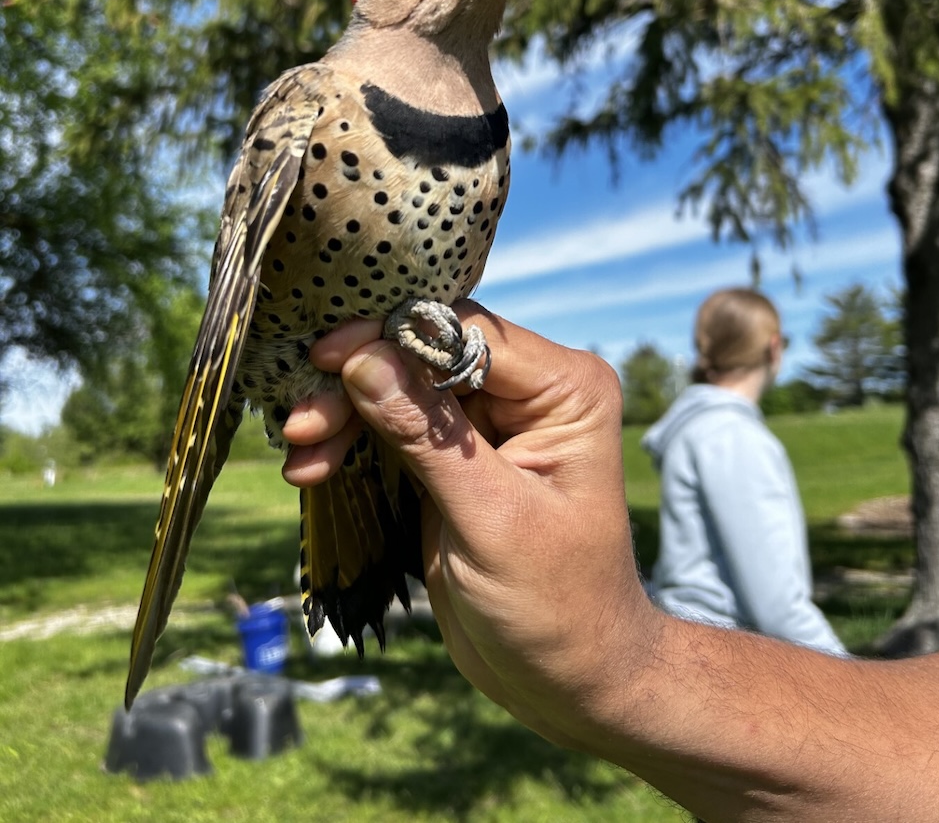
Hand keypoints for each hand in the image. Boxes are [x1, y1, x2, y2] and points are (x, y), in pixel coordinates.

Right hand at [281, 303, 654, 748]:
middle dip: (360, 383)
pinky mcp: (453, 457)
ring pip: (400, 388)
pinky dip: (353, 444)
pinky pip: (392, 427)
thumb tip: (364, 360)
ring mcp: (489, 422)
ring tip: (298, 451)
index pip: (468, 333)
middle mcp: (530, 391)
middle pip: (426, 354)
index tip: (328, 359)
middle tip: (301, 422)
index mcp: (565, 388)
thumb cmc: (555, 603)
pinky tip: (312, 470)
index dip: (394, 337)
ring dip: (346, 415)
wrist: (568, 677)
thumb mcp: (490, 519)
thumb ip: (427, 437)